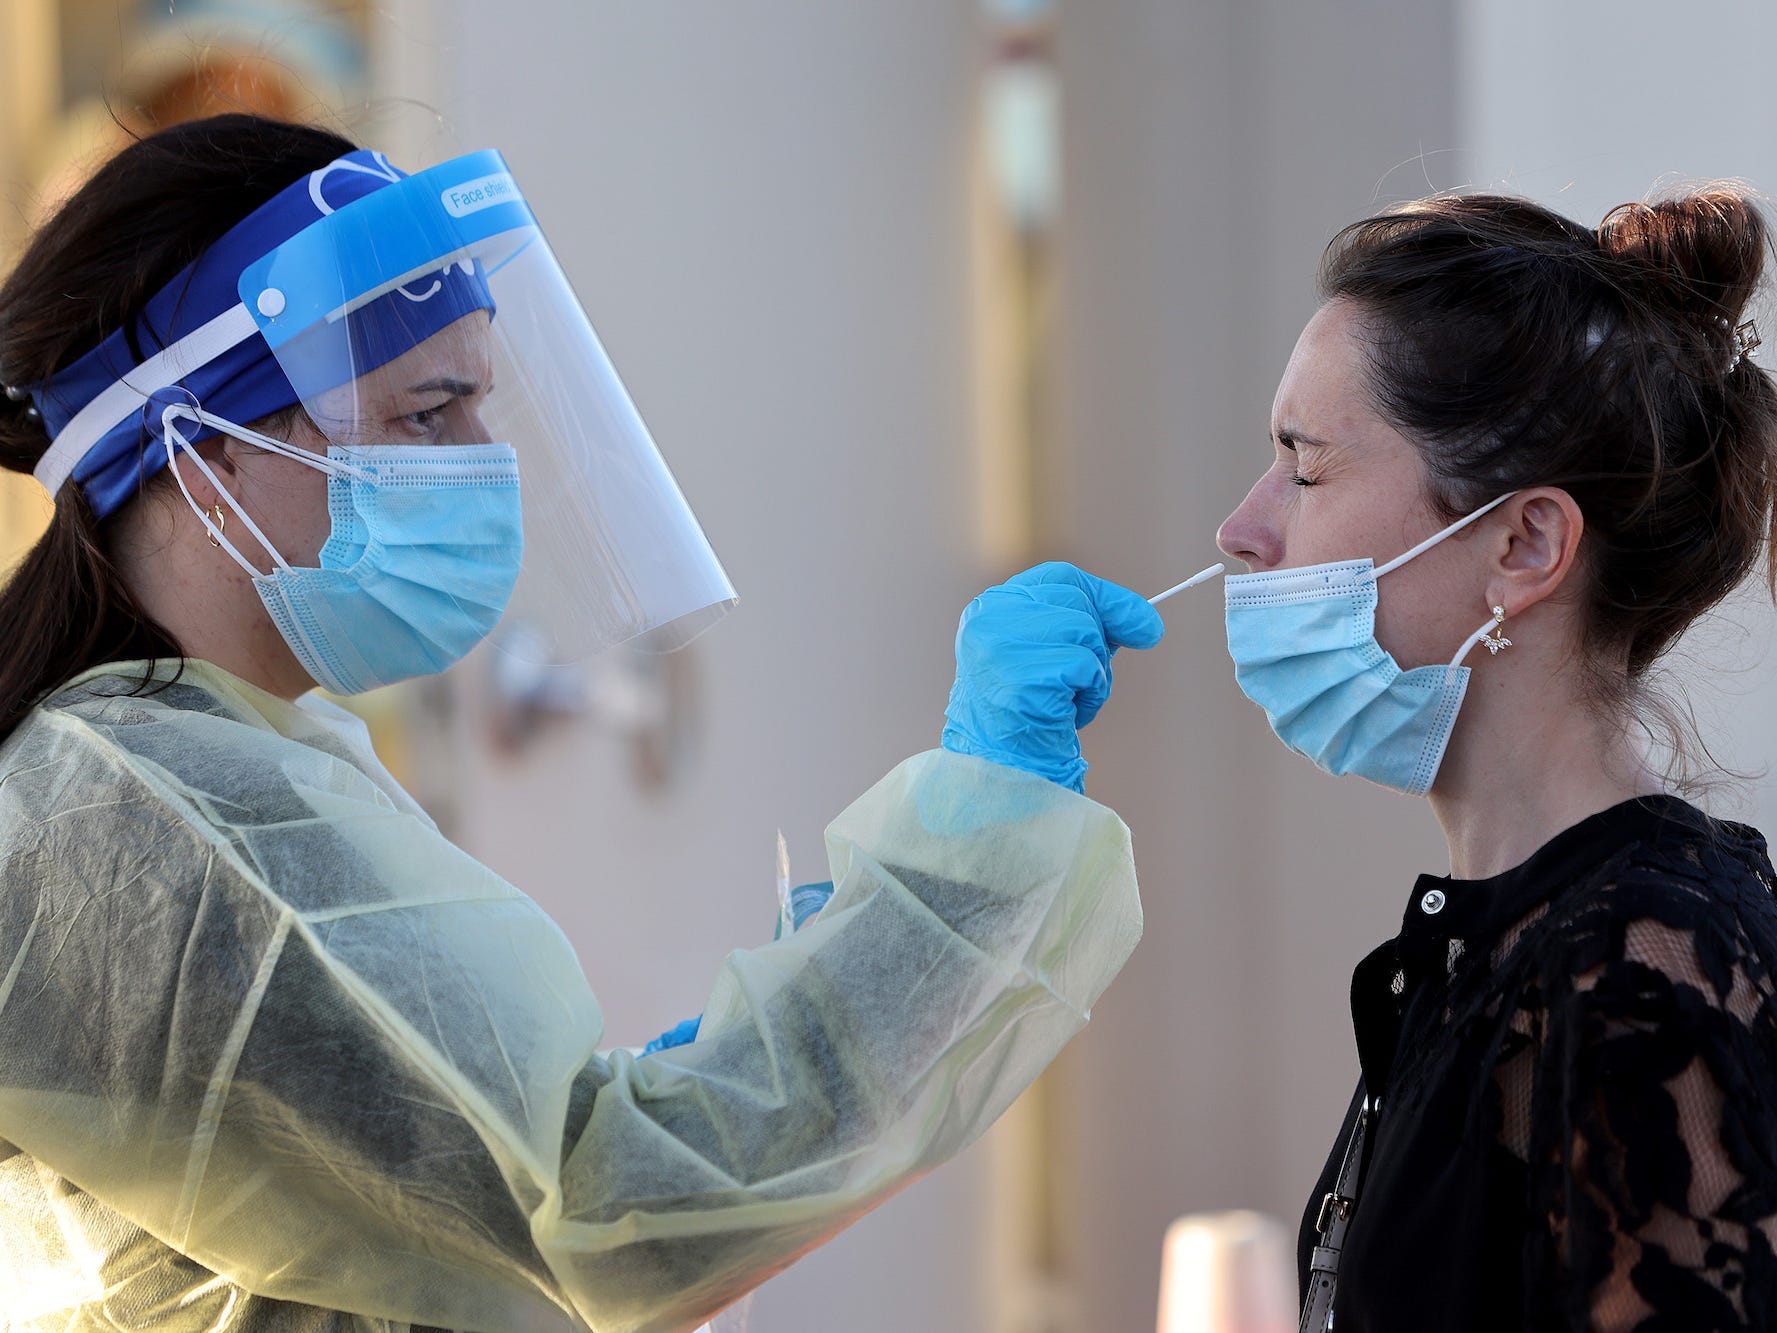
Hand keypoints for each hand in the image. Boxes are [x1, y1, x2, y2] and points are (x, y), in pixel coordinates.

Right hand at [941, 562, 1163, 792]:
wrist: (1001, 772)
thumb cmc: (1030, 714)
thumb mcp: (1054, 656)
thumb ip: (1092, 628)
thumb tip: (1150, 623)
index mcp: (989, 610)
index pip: (1059, 579)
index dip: (1104, 596)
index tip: (1141, 622)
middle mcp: (989, 621)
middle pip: (1076, 602)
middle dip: (1099, 640)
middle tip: (1084, 679)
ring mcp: (1002, 648)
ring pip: (1085, 633)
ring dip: (1094, 673)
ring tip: (1068, 700)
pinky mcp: (1023, 677)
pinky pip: (1085, 667)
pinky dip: (1091, 694)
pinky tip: (1067, 714)